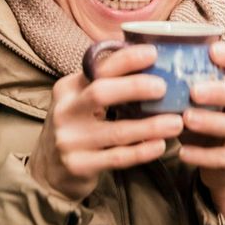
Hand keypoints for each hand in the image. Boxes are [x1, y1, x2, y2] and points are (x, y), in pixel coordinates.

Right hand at [27, 45, 183, 201]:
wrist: (48, 171)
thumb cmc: (77, 127)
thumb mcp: (81, 101)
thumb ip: (106, 83)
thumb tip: (151, 62)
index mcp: (68, 88)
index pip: (98, 67)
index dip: (126, 59)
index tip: (153, 53)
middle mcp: (65, 110)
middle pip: (101, 92)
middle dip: (135, 87)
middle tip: (164, 87)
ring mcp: (69, 140)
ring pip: (116, 130)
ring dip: (150, 126)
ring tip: (176, 122)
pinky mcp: (78, 166)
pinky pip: (117, 158)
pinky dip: (141, 151)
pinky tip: (160, 145)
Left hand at [180, 42, 224, 219]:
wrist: (220, 161)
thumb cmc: (200, 120)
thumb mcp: (192, 100)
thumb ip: (178, 84)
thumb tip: (139, 62)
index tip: (212, 50)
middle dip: (218, 91)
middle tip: (193, 91)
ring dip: (210, 121)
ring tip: (186, 119)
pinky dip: (203, 155)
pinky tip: (182, 152)